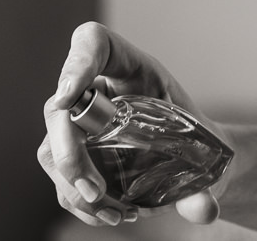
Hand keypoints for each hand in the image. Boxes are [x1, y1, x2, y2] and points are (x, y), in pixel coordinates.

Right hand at [39, 21, 227, 226]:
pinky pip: (59, 177)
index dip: (77, 63)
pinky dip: (78, 202)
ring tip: (112, 212)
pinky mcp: (75, 153)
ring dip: (72, 186)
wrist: (197, 161)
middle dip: (70, 152)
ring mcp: (80, 122)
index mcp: (130, 67)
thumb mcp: (205, 151)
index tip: (69, 96)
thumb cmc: (199, 141)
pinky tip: (109, 214)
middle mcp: (97, 90)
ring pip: (50, 148)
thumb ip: (204, 181)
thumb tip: (205, 210)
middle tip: (95, 189)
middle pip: (60, 108)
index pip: (94, 43)